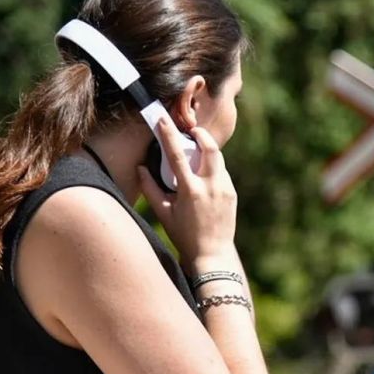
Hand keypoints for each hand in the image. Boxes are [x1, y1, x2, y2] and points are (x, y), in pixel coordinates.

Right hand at [137, 117, 238, 272]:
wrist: (212, 254)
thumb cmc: (183, 235)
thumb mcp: (163, 213)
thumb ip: (150, 189)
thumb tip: (141, 168)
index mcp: (191, 191)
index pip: (177, 155)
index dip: (169, 134)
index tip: (163, 119)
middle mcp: (211, 187)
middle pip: (210, 148)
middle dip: (201, 134)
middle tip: (191, 131)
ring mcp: (225, 189)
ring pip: (218, 159)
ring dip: (207, 151)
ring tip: (195, 152)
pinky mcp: (232, 194)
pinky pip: (222, 173)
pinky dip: (212, 168)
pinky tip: (203, 175)